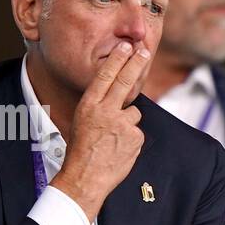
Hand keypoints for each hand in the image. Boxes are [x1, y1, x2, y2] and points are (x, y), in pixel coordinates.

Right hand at [52, 42, 148, 221]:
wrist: (85, 178)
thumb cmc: (81, 151)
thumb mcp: (82, 122)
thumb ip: (100, 107)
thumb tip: (118, 97)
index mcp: (88, 106)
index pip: (105, 76)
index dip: (117, 59)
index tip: (126, 46)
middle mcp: (105, 111)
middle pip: (125, 81)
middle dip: (136, 63)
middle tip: (144, 50)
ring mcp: (122, 124)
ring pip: (133, 113)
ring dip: (127, 123)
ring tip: (112, 139)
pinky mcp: (135, 138)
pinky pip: (137, 132)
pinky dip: (131, 139)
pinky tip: (119, 149)